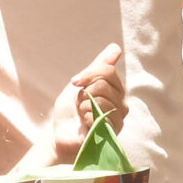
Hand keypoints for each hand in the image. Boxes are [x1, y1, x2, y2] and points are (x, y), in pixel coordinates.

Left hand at [44, 43, 125, 159]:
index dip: (89, 74)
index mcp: (116, 90)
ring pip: (101, 100)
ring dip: (84, 106)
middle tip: (79, 104)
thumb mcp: (81, 84)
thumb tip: (116, 47)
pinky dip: (86, 117)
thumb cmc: (71, 111)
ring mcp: (119, 119)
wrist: (61, 135)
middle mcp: (121, 104)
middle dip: (84, 92)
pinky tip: (85, 124)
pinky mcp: (112, 133)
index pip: (108, 71)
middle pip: (104, 85)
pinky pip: (100, 117)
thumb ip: (98, 66)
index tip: (74, 82)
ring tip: (82, 115)